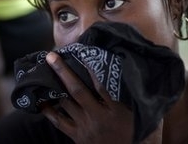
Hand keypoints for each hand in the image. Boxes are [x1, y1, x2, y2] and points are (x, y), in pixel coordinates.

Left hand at [42, 52, 161, 143]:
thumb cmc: (139, 136)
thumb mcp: (146, 117)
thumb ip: (140, 96)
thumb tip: (141, 72)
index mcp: (116, 111)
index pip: (101, 85)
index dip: (91, 68)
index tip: (82, 52)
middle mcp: (98, 118)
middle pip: (77, 90)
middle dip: (63, 71)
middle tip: (51, 55)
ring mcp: (85, 127)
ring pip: (66, 103)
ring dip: (55, 86)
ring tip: (44, 70)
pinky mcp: (77, 136)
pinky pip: (59, 122)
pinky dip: (49, 110)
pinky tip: (40, 99)